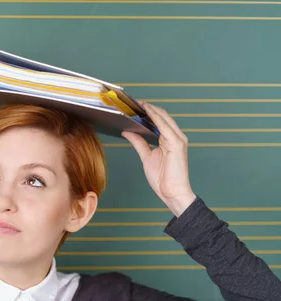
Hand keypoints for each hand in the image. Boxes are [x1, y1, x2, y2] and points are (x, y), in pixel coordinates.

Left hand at [121, 102, 195, 216]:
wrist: (172, 192)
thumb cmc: (162, 178)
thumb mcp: (146, 157)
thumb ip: (139, 143)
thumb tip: (127, 131)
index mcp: (169, 140)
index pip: (160, 121)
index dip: (148, 112)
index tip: (135, 106)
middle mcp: (176, 137)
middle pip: (162, 116)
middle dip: (149, 108)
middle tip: (134, 102)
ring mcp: (177, 139)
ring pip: (163, 118)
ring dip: (151, 110)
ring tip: (138, 104)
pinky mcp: (176, 143)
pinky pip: (164, 126)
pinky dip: (155, 118)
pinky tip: (146, 112)